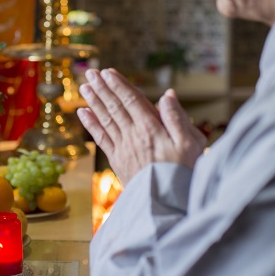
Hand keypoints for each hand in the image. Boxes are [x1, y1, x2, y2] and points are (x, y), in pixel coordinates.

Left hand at [77, 68, 205, 184]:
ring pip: (105, 119)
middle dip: (102, 88)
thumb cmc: (184, 172)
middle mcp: (133, 135)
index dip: (119, 84)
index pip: (131, 100)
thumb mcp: (191, 143)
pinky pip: (101, 138)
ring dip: (94, 101)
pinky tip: (82, 112)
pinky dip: (91, 124)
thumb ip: (177, 118)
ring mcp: (123, 148)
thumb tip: (168, 94)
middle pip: (115, 106)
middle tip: (90, 73)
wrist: (168, 204)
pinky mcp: (117, 161)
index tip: (108, 72)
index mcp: (151, 128)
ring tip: (84, 87)